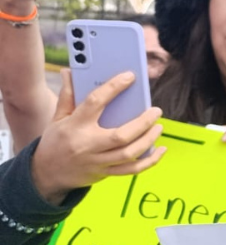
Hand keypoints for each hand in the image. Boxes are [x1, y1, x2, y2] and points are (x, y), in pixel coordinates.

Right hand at [30, 70, 166, 204]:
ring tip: (159, 126)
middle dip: (143, 122)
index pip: (95, 102)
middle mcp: (87, 144)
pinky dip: (150, 161)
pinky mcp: (105, 173)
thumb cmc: (55, 141)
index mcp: (75, 125)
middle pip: (120, 135)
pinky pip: (132, 170)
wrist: (46, 173)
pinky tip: (160, 149)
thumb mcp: (57, 118)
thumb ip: (68, 96)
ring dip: (148, 140)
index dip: (113, 88)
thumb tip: (70, 71)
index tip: (129, 77)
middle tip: (156, 111)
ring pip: (129, 153)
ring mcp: (97, 161)